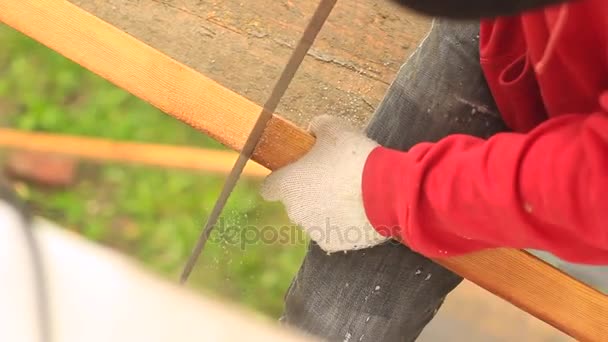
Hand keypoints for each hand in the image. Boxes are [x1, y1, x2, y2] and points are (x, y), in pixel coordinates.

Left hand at [260, 115, 387, 251]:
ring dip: (326, 208)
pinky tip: (360, 210)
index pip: (269, 187)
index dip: (281, 179)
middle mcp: (294, 211)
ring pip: (314, 218)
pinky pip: (333, 231)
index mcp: (287, 184)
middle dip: (309, 192)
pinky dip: (343, 224)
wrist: (385, 191)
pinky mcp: (333, 243)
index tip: (296, 173)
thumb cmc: (355, 157)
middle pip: (295, 202)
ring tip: (352, 194)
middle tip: (334, 178)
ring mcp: (313, 230)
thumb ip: (318, 127)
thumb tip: (315, 130)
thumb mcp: (335, 128)